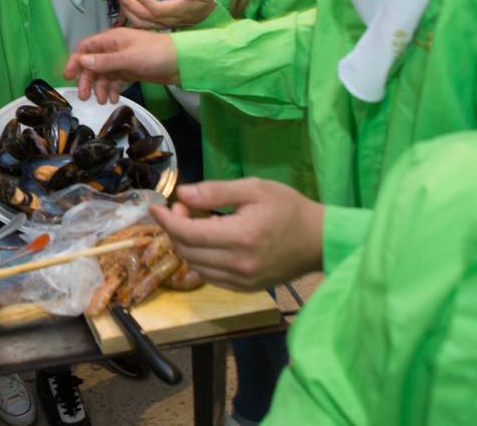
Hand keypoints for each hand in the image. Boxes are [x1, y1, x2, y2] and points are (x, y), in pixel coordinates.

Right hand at [63, 27, 178, 102]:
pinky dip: (112, 89)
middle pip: (93, 64)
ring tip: (102, 101)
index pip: (86, 48)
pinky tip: (112, 99)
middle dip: (87, 80)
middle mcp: (114, 49)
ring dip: (100, 87)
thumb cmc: (156, 54)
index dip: (75, 61)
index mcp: (112, 40)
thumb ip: (105, 61)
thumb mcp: (128, 58)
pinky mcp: (132, 72)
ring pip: (104, 74)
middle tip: (85, 97)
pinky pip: (116, 80)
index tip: (68, 77)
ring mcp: (123, 61)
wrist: (183, 62)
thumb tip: (81, 62)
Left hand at [114, 0, 215, 29]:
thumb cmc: (203, 2)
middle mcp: (166, 21)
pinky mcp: (157, 25)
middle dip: (128, 5)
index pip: (156, 9)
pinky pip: (140, 25)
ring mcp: (161, 25)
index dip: (145, 1)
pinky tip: (122, 7)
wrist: (206, 17)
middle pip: (143, 16)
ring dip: (126, 10)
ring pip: (140, 22)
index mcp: (175, 12)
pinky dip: (129, 17)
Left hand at [149, 178, 324, 290]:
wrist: (320, 240)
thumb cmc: (288, 208)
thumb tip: (182, 195)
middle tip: (183, 209)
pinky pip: (210, 276)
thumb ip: (215, 192)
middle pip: (187, 251)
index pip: (188, 233)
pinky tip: (207, 242)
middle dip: (175, 229)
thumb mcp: (253, 189)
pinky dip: (200, 259)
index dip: (166, 220)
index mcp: (240, 237)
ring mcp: (242, 281)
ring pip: (195, 266)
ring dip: (185, 245)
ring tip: (195, 223)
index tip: (156, 207)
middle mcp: (238, 264)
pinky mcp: (246, 288)